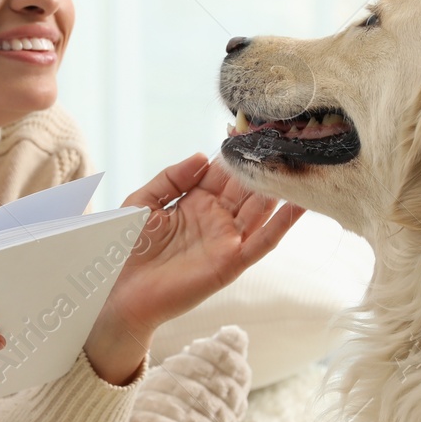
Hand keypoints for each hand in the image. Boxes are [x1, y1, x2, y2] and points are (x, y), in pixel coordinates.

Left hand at [83, 153, 305, 383]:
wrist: (119, 293)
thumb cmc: (125, 250)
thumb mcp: (142, 203)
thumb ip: (171, 178)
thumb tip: (203, 157)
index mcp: (195, 201)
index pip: (223, 171)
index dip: (237, 151)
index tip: (254, 127)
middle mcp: (216, 218)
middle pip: (247, 186)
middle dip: (265, 164)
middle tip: (287, 137)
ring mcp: (226, 240)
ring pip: (261, 209)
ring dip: (280, 187)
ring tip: (301, 161)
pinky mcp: (231, 263)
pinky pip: (262, 242)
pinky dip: (282, 224)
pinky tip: (299, 203)